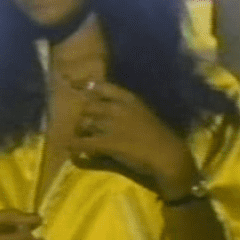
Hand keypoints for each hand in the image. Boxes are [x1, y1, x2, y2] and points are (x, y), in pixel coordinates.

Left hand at [66, 81, 197, 199]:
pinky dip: (74, 146)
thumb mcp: (143, 112)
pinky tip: (71, 150)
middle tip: (82, 125)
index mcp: (128, 99)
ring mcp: (112, 125)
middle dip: (83, 116)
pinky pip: (83, 143)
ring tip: (79, 137)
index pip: (101, 86)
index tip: (73, 84)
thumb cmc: (158, 135)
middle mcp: (117, 108)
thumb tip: (105, 106)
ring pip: (84, 124)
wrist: (168, 155)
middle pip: (88, 106)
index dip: (85, 86)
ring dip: (80, 131)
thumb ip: (125, 107)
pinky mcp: (108, 143)